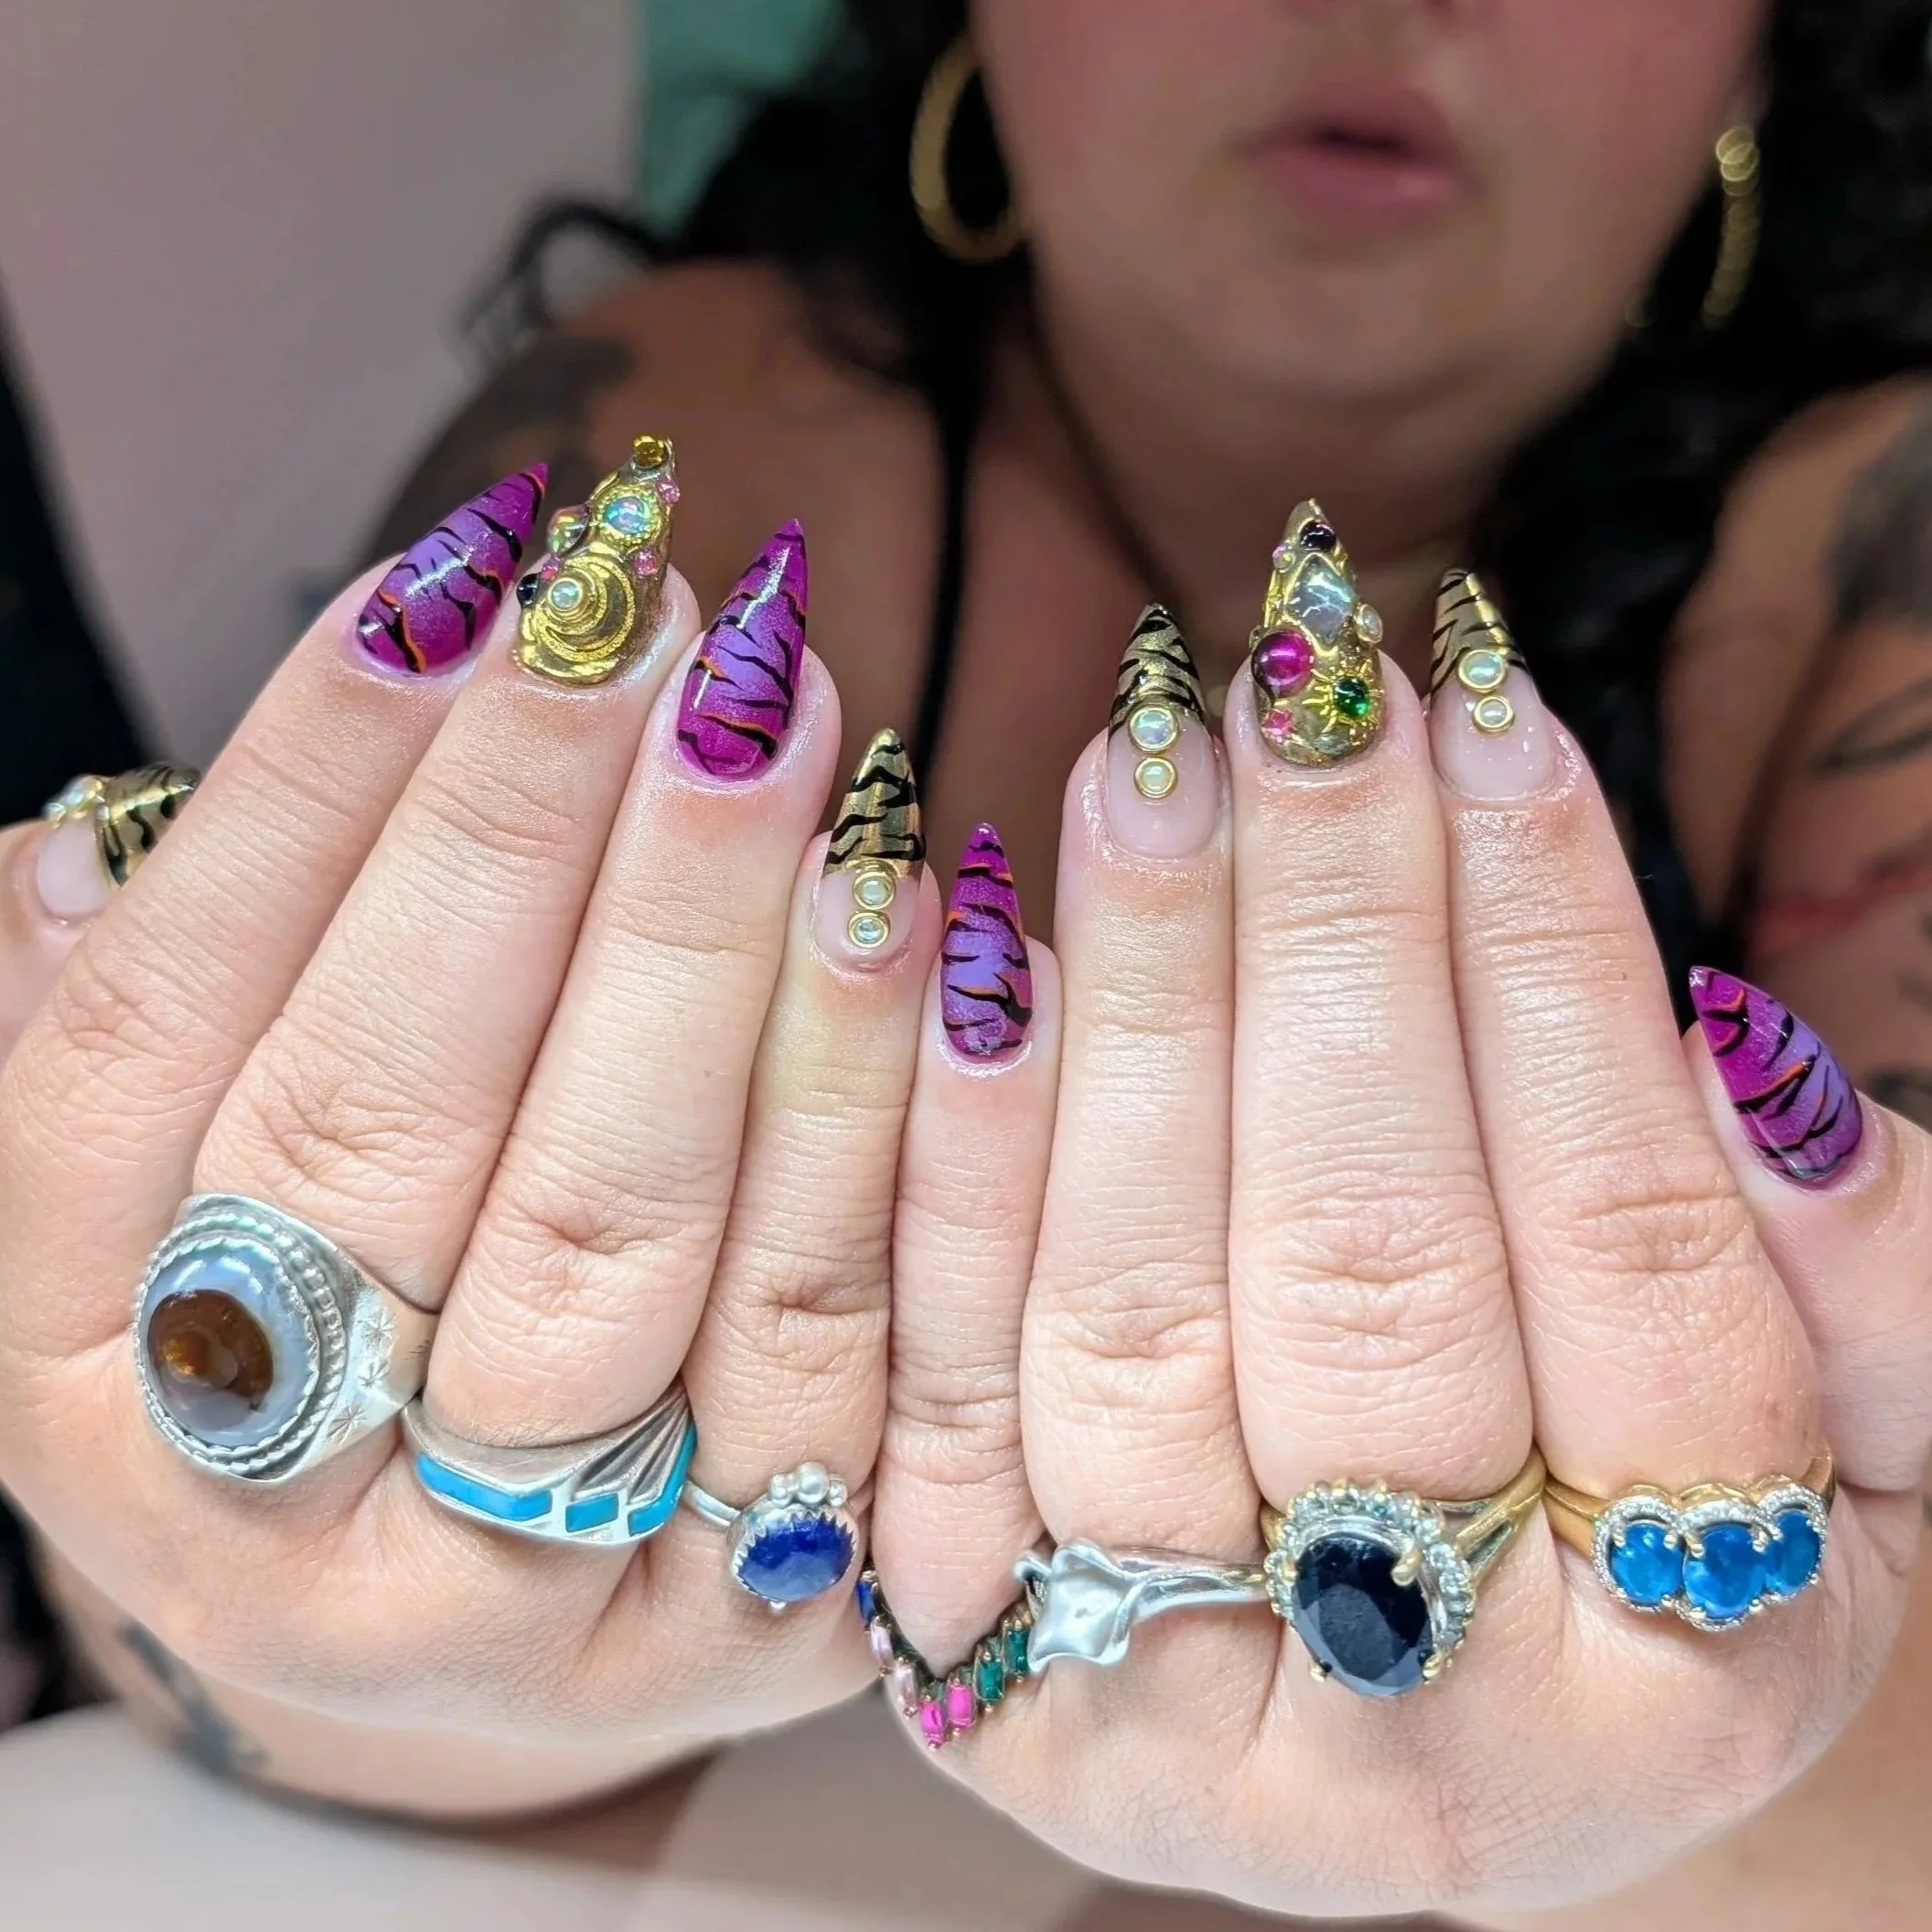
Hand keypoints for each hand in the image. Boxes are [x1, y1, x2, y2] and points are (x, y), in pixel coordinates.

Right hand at [0, 462, 941, 1814]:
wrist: (514, 1632)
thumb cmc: (348, 1338)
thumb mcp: (178, 1214)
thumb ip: (135, 1037)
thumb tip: (94, 839)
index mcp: (72, 1377)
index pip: (152, 1047)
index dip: (295, 799)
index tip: (445, 578)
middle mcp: (265, 1516)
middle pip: (384, 1130)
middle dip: (518, 835)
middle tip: (646, 615)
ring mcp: (515, 1594)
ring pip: (616, 1236)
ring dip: (711, 949)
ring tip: (792, 722)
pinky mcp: (742, 1620)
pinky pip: (829, 1349)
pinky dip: (880, 1122)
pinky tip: (932, 930)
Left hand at [874, 549, 1931, 1918]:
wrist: (1441, 1744)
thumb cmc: (1660, 1557)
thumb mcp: (1863, 1462)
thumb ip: (1863, 1293)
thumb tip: (1755, 1063)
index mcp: (1679, 1687)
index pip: (1626, 1261)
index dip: (1554, 964)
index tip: (1487, 709)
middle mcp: (1411, 1737)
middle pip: (1363, 1282)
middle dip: (1332, 943)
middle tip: (1302, 687)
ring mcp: (1165, 1713)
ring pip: (1129, 1326)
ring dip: (1138, 1010)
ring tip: (1145, 762)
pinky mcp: (980, 1661)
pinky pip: (942, 1391)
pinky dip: (961, 1160)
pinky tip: (977, 948)